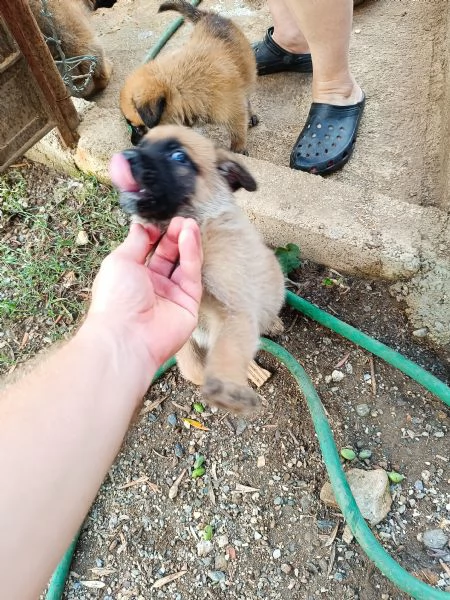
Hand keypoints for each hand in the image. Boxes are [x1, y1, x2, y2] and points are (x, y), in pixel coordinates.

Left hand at [88, 217, 202, 367]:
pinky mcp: (189, 303)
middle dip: (174, 236)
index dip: (156, 233)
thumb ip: (135, 241)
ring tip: (189, 223)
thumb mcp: (120, 260)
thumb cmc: (116, 299)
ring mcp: (172, 295)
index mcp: (132, 276)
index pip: (148, 249)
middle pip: (168, 255)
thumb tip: (141, 224)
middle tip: (181, 218)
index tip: (162, 218)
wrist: (127, 336)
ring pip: (182, 263)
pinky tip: (190, 236)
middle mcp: (153, 285)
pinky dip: (192, 254)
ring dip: (186, 242)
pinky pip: (191, 275)